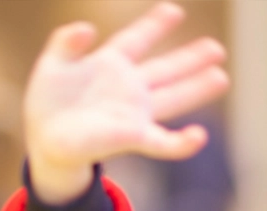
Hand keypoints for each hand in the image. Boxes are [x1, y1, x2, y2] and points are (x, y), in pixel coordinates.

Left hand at [23, 2, 228, 203]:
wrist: (45, 142)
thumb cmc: (47, 104)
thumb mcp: (51, 65)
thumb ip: (66, 43)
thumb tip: (86, 29)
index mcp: (110, 65)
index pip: (136, 40)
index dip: (154, 26)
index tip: (174, 11)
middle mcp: (128, 88)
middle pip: (165, 69)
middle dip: (190, 58)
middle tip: (216, 48)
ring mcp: (133, 113)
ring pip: (172, 98)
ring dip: (196, 89)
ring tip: (221, 76)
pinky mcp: (132, 137)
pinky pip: (162, 142)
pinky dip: (181, 143)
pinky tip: (198, 137)